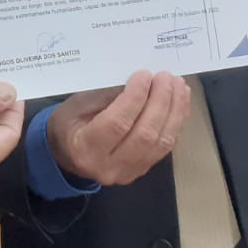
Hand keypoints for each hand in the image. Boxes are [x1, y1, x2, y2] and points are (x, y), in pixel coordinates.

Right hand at [46, 71, 189, 185]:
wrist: (67, 154)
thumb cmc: (69, 124)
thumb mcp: (76, 104)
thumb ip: (105, 95)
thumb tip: (136, 81)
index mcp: (85, 148)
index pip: (117, 124)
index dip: (134, 98)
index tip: (144, 75)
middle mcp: (109, 166)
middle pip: (144, 134)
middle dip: (160, 102)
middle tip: (165, 77)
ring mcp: (129, 172)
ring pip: (160, 142)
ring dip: (174, 111)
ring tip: (179, 86)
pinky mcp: (143, 170)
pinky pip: (166, 146)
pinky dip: (176, 122)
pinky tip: (180, 102)